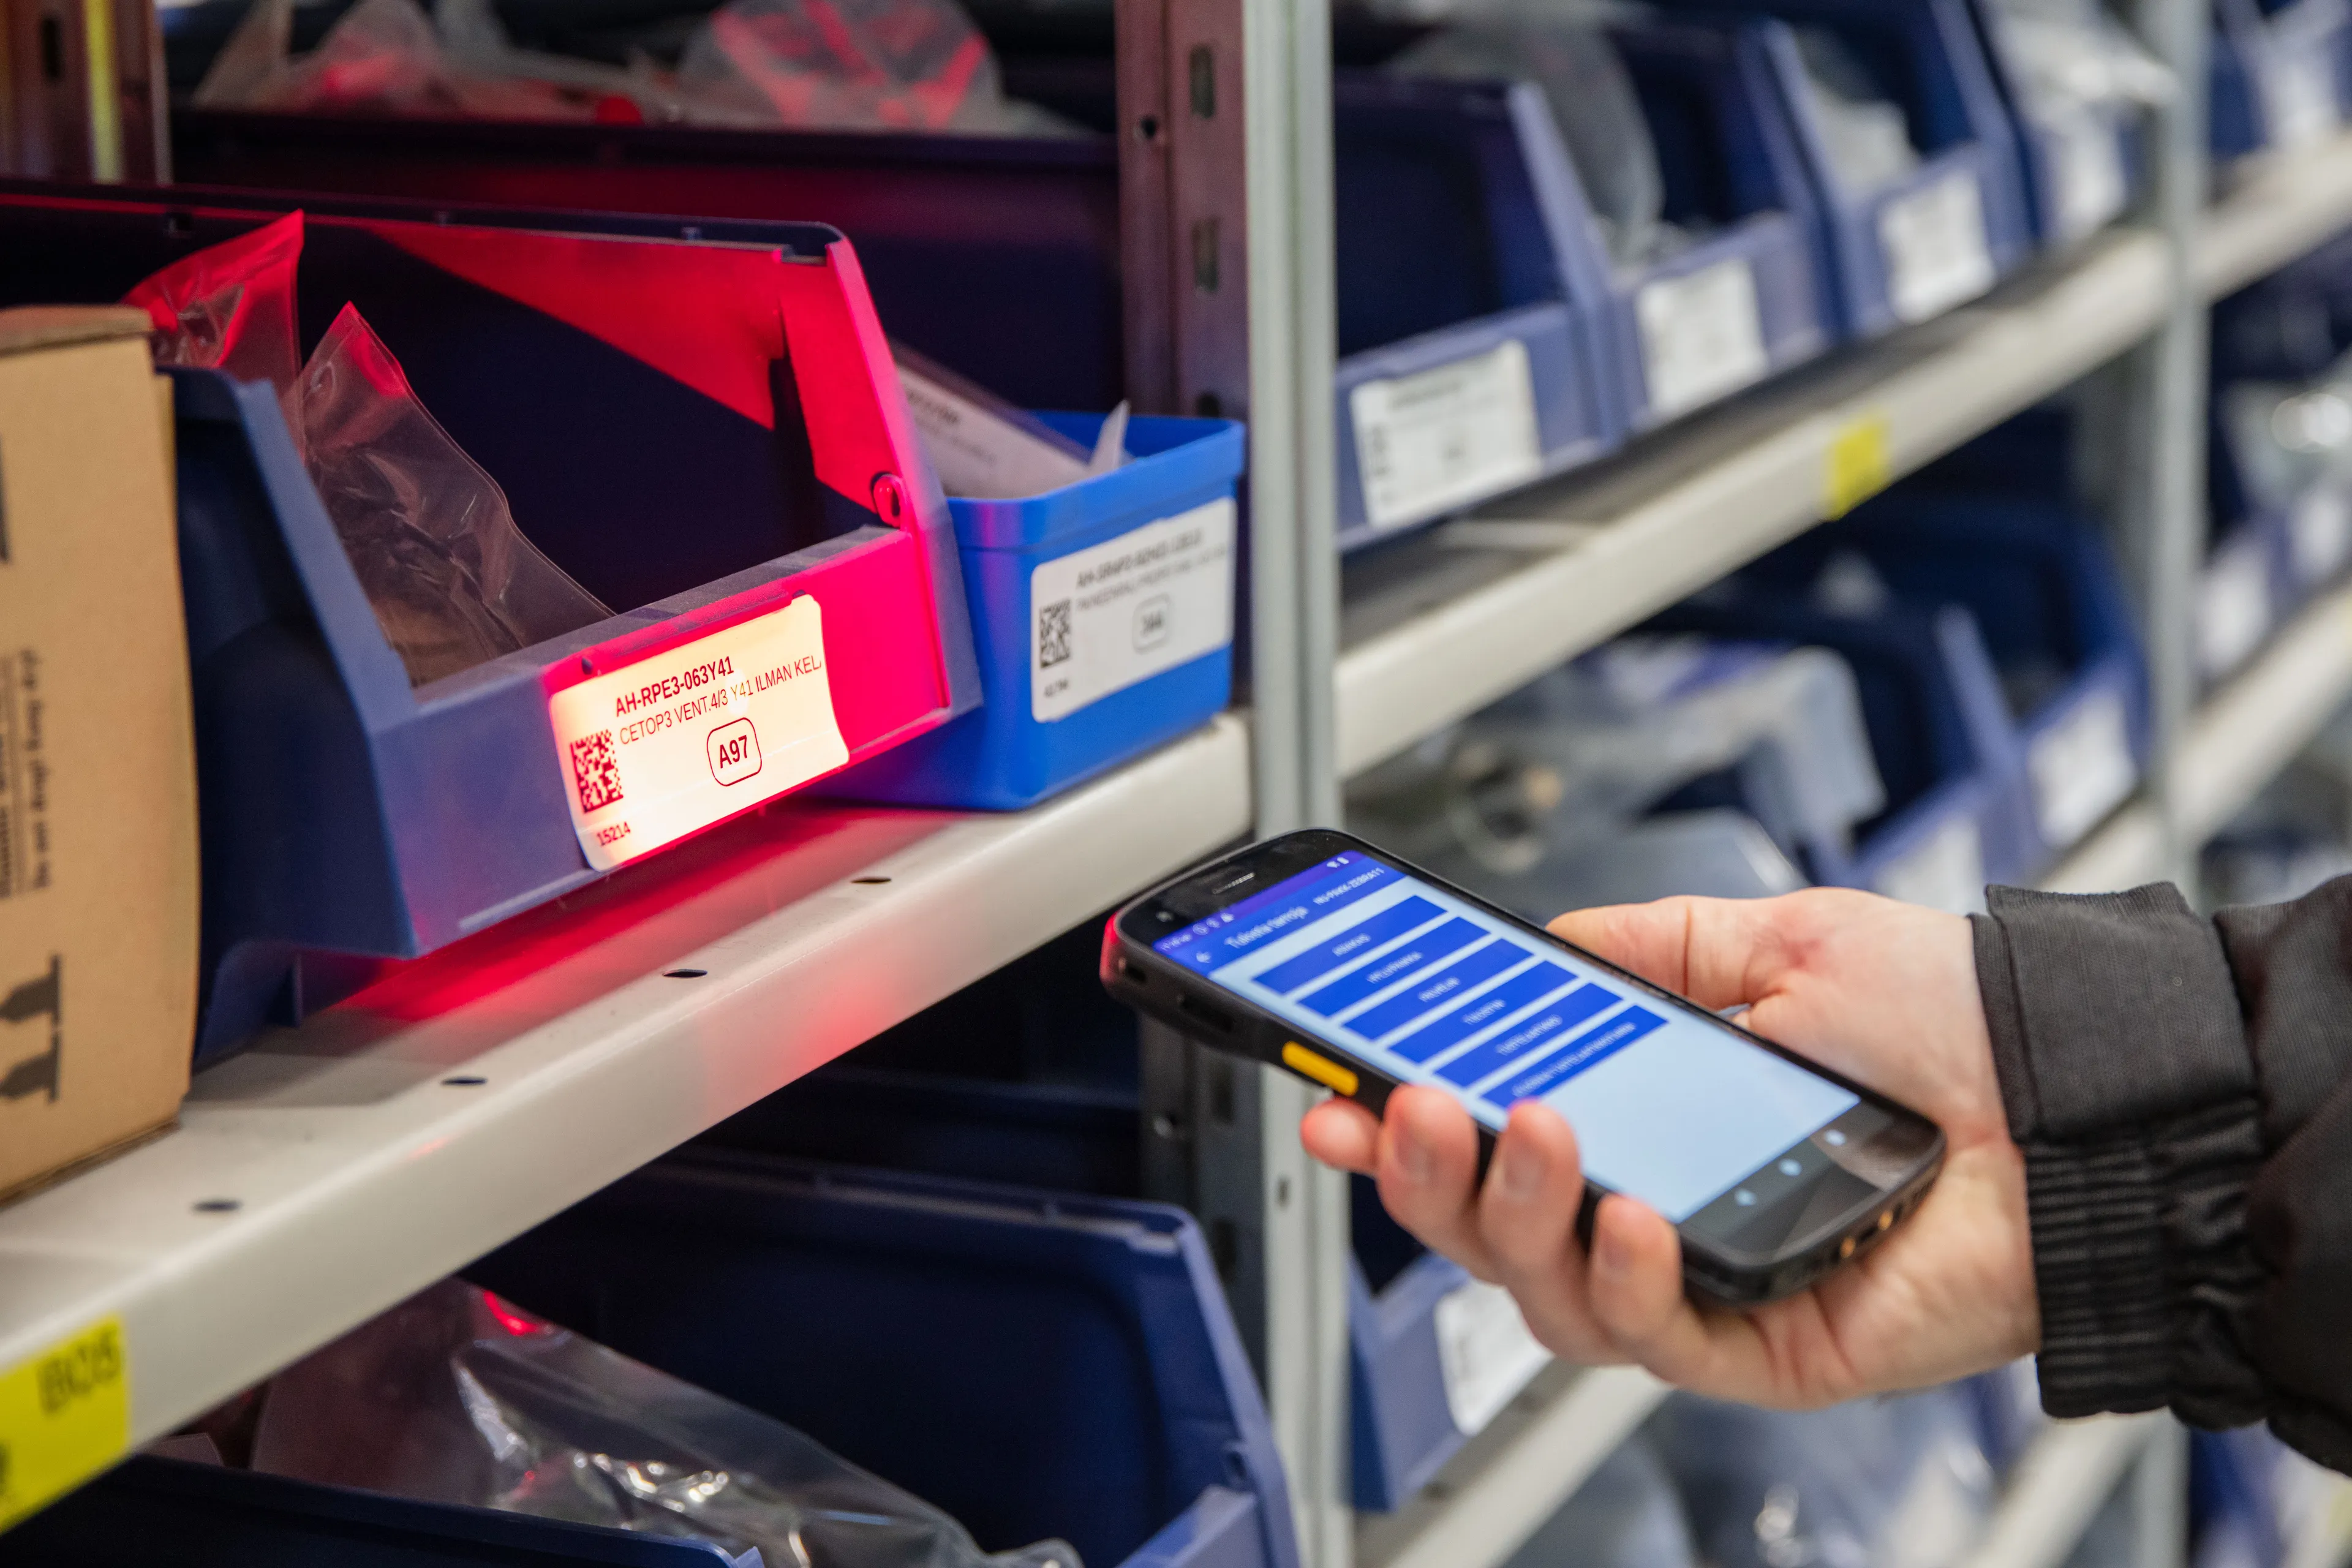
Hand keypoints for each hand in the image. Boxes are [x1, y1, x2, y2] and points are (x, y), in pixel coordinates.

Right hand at [1300, 888, 2037, 1407]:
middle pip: (1488, 1232)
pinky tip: (1628, 1214)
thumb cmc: (1951, 1021)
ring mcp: (1702, 1284)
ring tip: (1529, 1134)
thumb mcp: (1779, 943)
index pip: (1486, 1140)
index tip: (1335, 1083)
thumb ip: (1652, 945)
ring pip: (1547, 1295)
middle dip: (1423, 1175)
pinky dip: (1625, 1278)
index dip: (1398, 1122)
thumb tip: (1544, 942)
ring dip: (1515, 1212)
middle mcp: (1654, 1209)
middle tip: (1402, 1111)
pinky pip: (1657, 1338)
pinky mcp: (1763, 1345)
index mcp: (1642, 1120)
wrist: (2076, 1090)